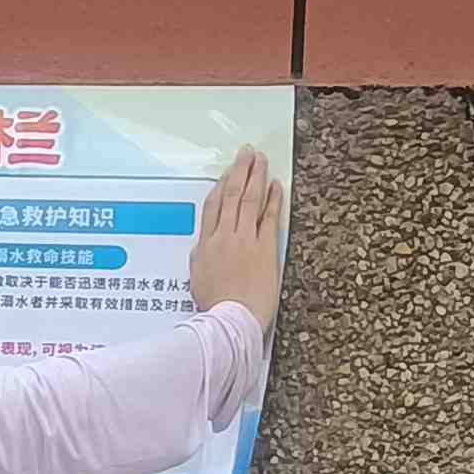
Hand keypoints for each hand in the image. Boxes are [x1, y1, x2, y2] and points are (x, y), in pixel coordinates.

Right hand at [183, 147, 286, 336]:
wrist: (230, 320)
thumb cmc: (215, 307)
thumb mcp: (198, 278)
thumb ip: (201, 257)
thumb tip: (203, 247)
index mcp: (206, 244)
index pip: (213, 206)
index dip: (220, 186)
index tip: (227, 173)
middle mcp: (224, 237)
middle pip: (231, 195)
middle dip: (239, 171)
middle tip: (246, 153)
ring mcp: (245, 240)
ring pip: (249, 200)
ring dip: (255, 177)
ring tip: (260, 160)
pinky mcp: (264, 249)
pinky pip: (268, 217)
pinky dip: (272, 199)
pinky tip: (275, 185)